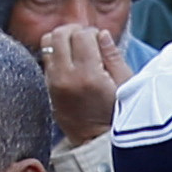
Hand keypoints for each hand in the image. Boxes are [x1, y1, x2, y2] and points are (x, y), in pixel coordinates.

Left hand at [37, 20, 127, 148]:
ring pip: (47, 42)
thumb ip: (112, 55)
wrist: (95, 141)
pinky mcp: (47, 88)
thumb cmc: (116, 113)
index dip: (93, 32)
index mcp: (88, 74)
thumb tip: (101, 34)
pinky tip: (70, 62)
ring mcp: (53, 83)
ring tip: (76, 48)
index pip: (82, 34)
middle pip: (60, 34)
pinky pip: (45, 58)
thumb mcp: (125, 83)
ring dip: (62, 40)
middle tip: (86, 39)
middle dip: (74, 30)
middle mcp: (66, 76)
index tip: (100, 40)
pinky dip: (56, 53)